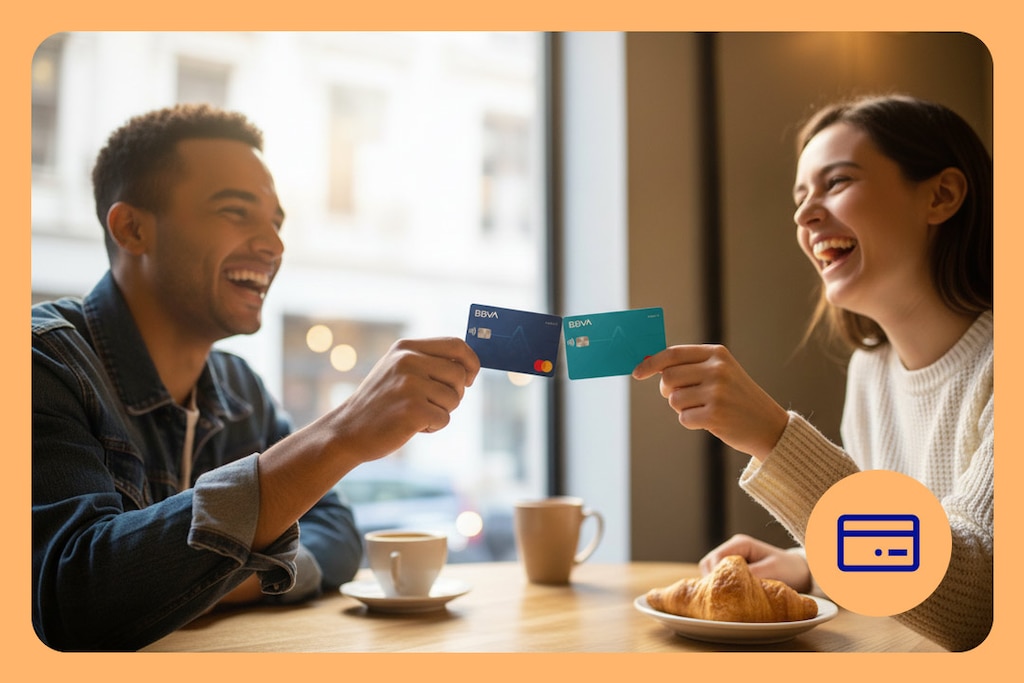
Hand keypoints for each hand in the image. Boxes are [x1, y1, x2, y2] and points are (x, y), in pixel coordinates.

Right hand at [324, 337, 480, 463]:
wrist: (347, 430)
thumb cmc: (380, 403)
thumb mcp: (398, 370)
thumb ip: (428, 362)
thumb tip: (469, 366)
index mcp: (406, 348)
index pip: (456, 344)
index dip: (471, 362)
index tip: (470, 378)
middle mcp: (408, 361)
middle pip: (460, 374)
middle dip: (455, 393)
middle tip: (434, 404)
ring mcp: (409, 384)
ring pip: (455, 398)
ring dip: (442, 412)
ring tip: (416, 414)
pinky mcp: (412, 409)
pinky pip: (444, 418)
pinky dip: (433, 427)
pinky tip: (411, 426)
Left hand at [632, 344, 788, 459]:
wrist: (768, 425)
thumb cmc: (736, 398)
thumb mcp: (720, 372)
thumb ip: (689, 366)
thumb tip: (649, 364)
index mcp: (717, 354)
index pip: (672, 354)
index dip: (650, 363)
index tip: (637, 373)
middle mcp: (717, 370)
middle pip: (668, 377)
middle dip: (668, 390)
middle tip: (685, 397)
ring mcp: (716, 392)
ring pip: (673, 399)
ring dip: (683, 408)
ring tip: (705, 409)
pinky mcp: (715, 415)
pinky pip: (683, 418)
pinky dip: (691, 422)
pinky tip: (710, 421)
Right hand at [700, 534, 810, 592]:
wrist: (800, 572)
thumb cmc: (789, 569)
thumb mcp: (773, 571)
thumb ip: (751, 575)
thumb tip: (732, 585)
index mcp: (741, 544)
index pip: (716, 557)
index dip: (716, 575)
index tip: (722, 592)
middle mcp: (732, 548)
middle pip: (708, 563)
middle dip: (712, 580)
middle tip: (721, 598)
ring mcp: (731, 558)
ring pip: (710, 570)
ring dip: (715, 584)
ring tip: (726, 598)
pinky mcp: (733, 569)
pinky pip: (717, 577)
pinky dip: (720, 587)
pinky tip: (728, 597)